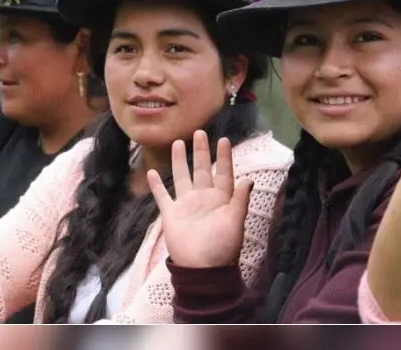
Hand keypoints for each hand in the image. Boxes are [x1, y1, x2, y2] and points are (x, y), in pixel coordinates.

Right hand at [148, 131, 253, 268]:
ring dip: (180, 161)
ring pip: (182, 177)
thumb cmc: (221, 247)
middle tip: (199, 132)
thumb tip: (248, 178)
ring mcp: (186, 205)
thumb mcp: (235, 222)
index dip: (224, 157)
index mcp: (221, 199)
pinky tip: (151, 172)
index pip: (223, 173)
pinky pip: (163, 196)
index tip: (224, 140)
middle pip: (202, 170)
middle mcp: (204, 198)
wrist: (201, 269)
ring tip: (178, 143)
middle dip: (201, 152)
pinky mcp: (171, 214)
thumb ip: (239, 200)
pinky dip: (157, 185)